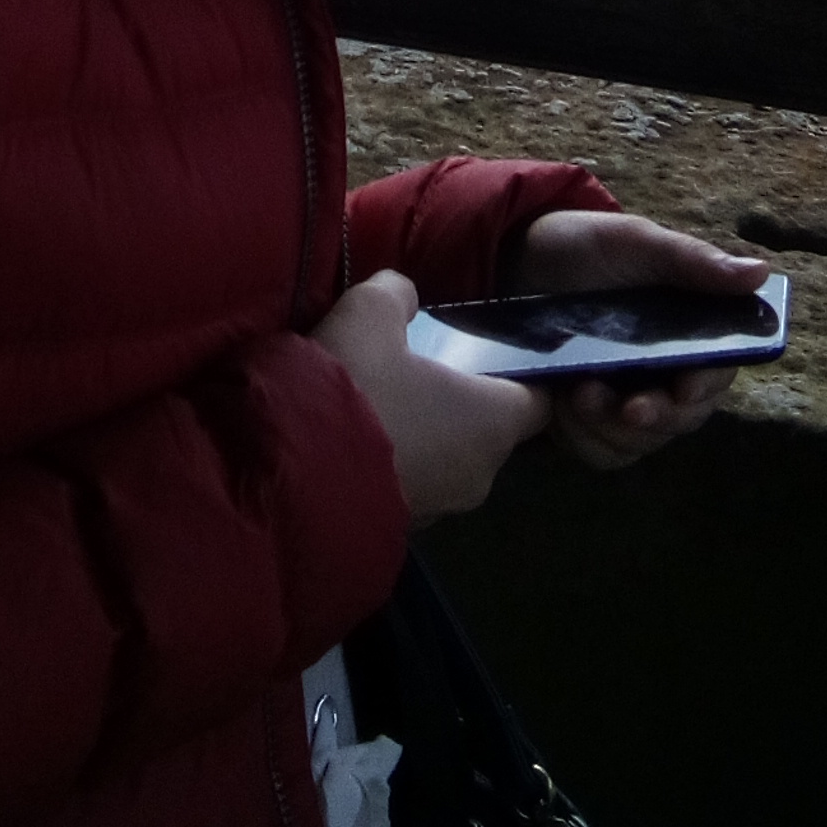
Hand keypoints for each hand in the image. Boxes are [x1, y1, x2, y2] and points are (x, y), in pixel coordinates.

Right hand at [314, 268, 544, 523]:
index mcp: (494, 420)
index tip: (484, 351)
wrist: (289, 480)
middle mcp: (481, 473)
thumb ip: (396, 294)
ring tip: (376, 403)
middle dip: (457, 402)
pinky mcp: (402, 532)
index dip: (517, 374)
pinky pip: (410, 485)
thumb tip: (403, 297)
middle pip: (486, 429)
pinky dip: (393, 464)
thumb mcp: (369, 312)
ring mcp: (441, 509)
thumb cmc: (352, 388)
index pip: (537, 399)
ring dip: (421, 435)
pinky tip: (353, 439)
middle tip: (416, 369)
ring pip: (446, 460)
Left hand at [501, 209, 776, 474]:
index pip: (717, 372)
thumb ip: (693, 261)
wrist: (514, 263)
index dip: (706, 386)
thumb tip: (760, 273)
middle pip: (683, 417)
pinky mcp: (587, 421)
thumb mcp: (637, 243)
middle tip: (628, 407)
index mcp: (689, 333)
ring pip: (640, 442)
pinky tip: (559, 407)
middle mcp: (665, 374)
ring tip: (578, 394)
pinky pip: (599, 451)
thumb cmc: (586, 247)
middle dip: (657, 417)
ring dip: (613, 428)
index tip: (684, 387)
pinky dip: (583, 437)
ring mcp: (626, 400)